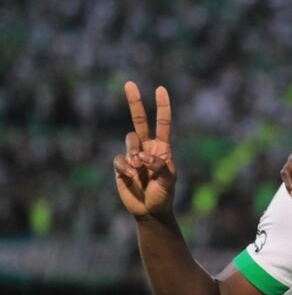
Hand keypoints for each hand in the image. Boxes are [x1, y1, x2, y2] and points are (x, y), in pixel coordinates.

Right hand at [113, 82, 175, 217]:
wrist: (150, 211)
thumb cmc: (163, 195)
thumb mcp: (168, 180)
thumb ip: (160, 165)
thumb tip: (143, 156)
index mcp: (163, 148)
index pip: (163, 123)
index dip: (162, 107)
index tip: (161, 89)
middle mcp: (147, 148)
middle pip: (139, 120)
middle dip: (135, 102)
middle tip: (129, 83)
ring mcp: (133, 156)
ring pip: (129, 140)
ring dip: (134, 152)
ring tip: (140, 167)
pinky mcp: (121, 166)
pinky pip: (119, 158)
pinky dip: (125, 166)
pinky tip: (131, 176)